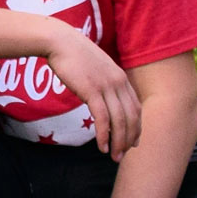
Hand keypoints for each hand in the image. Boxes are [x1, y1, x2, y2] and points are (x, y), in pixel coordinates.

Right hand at [42, 30, 141, 157]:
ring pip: (120, 121)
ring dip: (118, 142)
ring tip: (113, 156)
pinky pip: (102, 119)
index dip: (137, 127)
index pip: (136, 108)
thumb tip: (99, 96)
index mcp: (121, 78)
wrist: (59, 42)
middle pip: (132, 117)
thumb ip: (102, 81)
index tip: (132, 142)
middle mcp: (118, 83)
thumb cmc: (72, 54)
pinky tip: (101, 146)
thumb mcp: (94, 68)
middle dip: (129, 139)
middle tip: (122, 154)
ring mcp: (106, 87)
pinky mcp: (92, 91)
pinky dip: (104, 135)